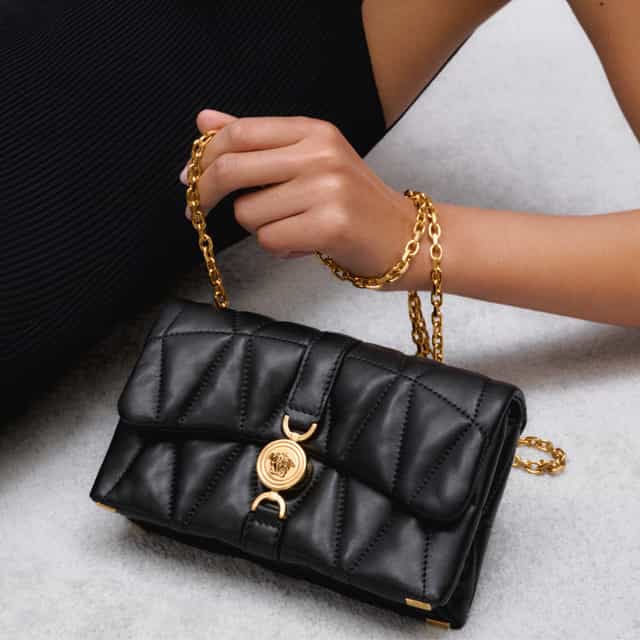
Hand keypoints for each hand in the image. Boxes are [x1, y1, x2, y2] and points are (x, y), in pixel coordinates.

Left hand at [180, 109, 424, 287]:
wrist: (406, 237)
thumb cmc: (352, 202)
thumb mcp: (308, 161)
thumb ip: (258, 141)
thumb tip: (204, 119)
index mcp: (312, 131)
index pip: (238, 133)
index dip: (203, 157)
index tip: (188, 180)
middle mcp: (320, 153)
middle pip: (232, 168)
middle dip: (202, 195)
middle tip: (194, 214)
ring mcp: (327, 188)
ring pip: (249, 213)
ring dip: (260, 227)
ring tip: (293, 228)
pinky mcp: (331, 225)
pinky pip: (270, 240)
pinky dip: (279, 248)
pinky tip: (304, 244)